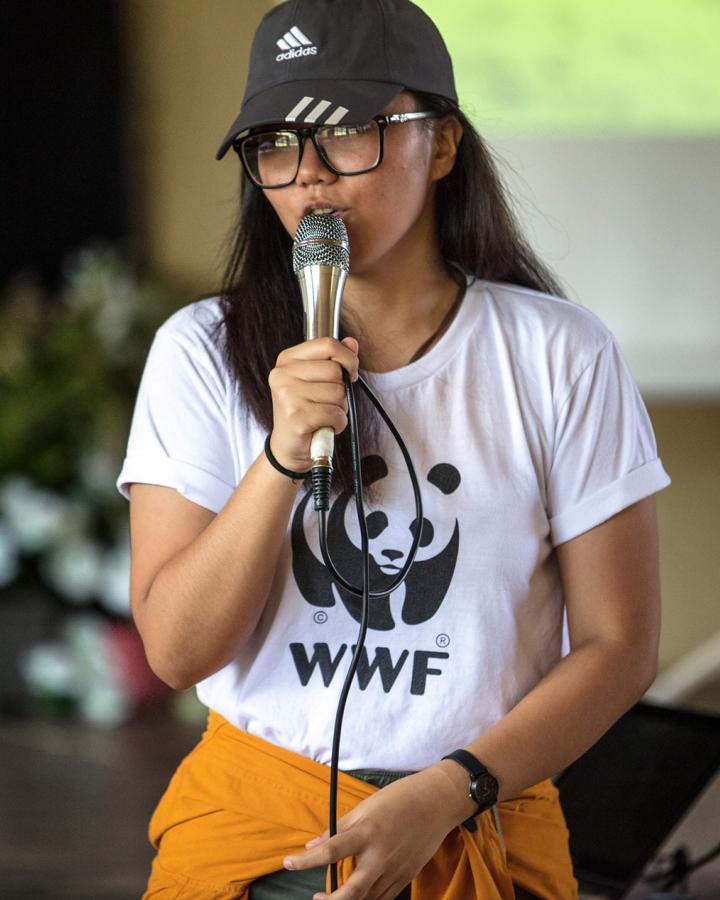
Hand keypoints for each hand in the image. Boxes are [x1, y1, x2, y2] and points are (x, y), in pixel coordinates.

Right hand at [268, 336, 359, 472]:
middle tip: (326, 403)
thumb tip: (352, 342)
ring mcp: (288, 396)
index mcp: (287, 359)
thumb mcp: (318, 380)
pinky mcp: (297, 417)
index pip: (328, 344)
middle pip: (335, 371)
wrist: (288, 446)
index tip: (349, 374)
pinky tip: (324, 426)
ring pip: (338, 393)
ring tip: (323, 415)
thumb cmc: (305, 411)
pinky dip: (338, 423)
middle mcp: (283, 374)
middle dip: (341, 391)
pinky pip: (336, 414)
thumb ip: (335, 359)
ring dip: (339, 409)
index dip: (347, 358)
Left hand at [283, 765, 465, 899]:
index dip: (305, 860)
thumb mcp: (366, 805)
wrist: (438, 802)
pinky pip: (384, 897)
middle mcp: (381, 855)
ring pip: (367, 899)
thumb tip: (314, 843)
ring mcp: (396, 869)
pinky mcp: (407, 876)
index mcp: (367, 832)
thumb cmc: (400, 798)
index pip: (330, 851)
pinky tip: (358, 895)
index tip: (288, 862)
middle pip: (351, 892)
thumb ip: (339, 826)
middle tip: (316, 897)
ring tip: (332, 897)